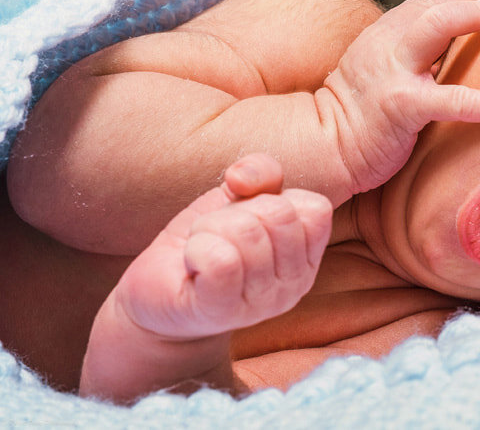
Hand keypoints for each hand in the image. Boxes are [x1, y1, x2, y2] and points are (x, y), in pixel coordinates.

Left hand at [109, 154, 331, 339]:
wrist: (161, 291)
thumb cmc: (208, 241)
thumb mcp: (239, 198)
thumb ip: (262, 173)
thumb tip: (242, 179)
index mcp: (307, 255)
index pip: (316, 209)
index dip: (276, 196)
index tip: (248, 212)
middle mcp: (296, 283)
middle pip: (280, 215)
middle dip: (238, 210)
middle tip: (218, 232)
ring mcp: (262, 302)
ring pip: (246, 232)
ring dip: (210, 228)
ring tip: (203, 247)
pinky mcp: (222, 310)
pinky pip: (220, 260)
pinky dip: (197, 249)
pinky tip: (193, 264)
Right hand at [324, 0, 479, 193]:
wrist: (321, 150)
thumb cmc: (358, 119)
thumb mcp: (378, 74)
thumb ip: (408, 59)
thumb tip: (448, 55)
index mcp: (381, 36)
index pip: (425, 5)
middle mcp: (385, 45)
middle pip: (433, 3)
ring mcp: (393, 72)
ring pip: (439, 26)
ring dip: (479, 16)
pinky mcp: (403, 106)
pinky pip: (456, 99)